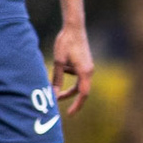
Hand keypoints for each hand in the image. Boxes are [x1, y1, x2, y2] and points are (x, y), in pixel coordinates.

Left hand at [51, 0, 93, 116]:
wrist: (74, 27)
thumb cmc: (66, 43)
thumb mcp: (58, 62)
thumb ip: (57, 79)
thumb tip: (53, 94)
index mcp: (85, 72)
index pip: (83, 93)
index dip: (77, 105)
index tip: (70, 114)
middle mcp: (89, 70)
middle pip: (81, 90)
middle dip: (68, 96)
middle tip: (55, 101)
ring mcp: (88, 67)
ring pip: (78, 82)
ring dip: (66, 82)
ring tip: (55, 71)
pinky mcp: (85, 63)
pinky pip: (77, 74)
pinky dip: (68, 73)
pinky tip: (61, 61)